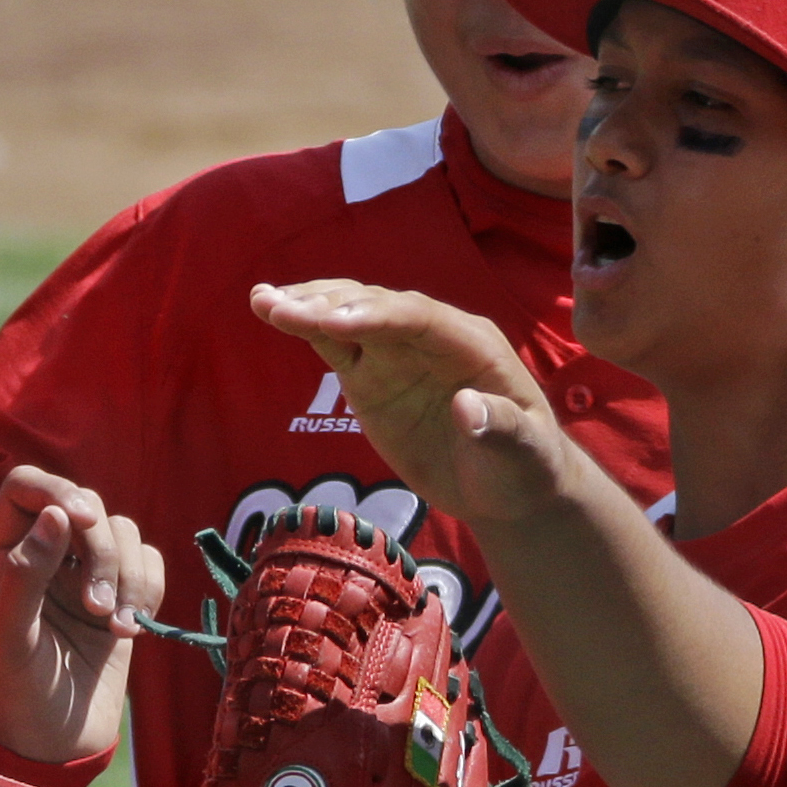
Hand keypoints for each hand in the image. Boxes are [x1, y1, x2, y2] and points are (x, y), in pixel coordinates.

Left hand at [0, 465, 162, 764]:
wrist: (54, 747)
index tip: (84, 521)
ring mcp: (82, 575)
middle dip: (101, 550)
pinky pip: (149, 561)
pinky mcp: (119, 597)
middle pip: (84, 505)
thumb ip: (26, 574)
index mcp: (0, 556)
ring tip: (116, 626)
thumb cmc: (17, 696)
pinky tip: (133, 628)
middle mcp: (41, 556)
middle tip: (97, 606)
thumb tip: (57, 516)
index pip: (26, 486)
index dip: (57, 490)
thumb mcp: (9, 639)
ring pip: (122, 531)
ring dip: (129, 574)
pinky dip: (150, 587)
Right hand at [252, 279, 569, 523]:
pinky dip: (306, 326)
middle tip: (279, 306)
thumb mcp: (524, 453)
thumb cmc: (524, 466)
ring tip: (262, 301)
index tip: (332, 323)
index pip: (419, 320)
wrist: (504, 485)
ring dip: (309, 306)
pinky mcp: (372, 374)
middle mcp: (431, 336)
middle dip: (330, 306)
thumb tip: (466, 407)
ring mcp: (398, 353)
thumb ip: (500, 428)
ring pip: (351, 316)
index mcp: (472, 344)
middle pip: (378, 309)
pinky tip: (271, 309)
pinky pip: (336, 341)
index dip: (376, 317)